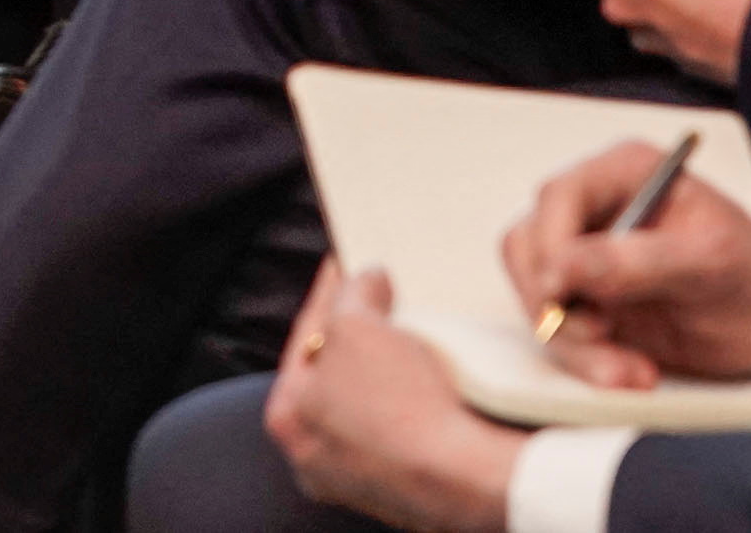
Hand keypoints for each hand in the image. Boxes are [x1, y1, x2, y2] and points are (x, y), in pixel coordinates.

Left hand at [265, 262, 524, 532]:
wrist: (463, 480)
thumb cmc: (396, 404)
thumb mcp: (358, 325)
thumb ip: (352, 294)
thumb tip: (367, 280)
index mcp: (288, 418)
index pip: (308, 336)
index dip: (330, 291)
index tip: (347, 261)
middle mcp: (315, 457)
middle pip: (335, 374)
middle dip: (356, 332)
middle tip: (378, 294)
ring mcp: (361, 479)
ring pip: (371, 405)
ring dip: (387, 368)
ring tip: (410, 330)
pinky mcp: (407, 488)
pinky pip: (405, 429)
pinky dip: (414, 400)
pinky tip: (434, 377)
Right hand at [502, 141, 750, 386]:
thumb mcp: (712, 261)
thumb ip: (637, 261)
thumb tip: (561, 270)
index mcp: (623, 174)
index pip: (557, 198)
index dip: (551, 246)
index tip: (561, 295)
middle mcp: (596, 211)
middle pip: (531, 249)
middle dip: (556, 305)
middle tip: (601, 340)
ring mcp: (590, 260)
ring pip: (538, 296)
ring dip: (574, 344)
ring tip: (631, 373)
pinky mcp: (594, 305)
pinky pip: (562, 333)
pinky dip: (590, 362)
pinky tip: (636, 374)